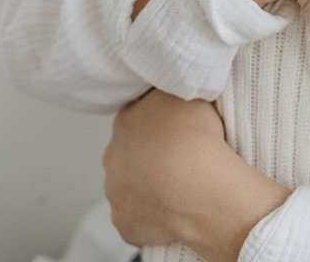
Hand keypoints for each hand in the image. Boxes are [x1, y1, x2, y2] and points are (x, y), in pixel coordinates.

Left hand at [103, 90, 288, 261]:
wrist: (197, 185)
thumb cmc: (196, 136)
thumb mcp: (188, 93)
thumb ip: (175, 90)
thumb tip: (174, 86)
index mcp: (125, 121)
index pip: (139, 118)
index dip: (160, 124)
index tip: (180, 132)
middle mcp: (112, 156)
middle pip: (131, 154)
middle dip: (150, 157)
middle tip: (182, 160)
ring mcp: (115, 193)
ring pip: (132, 188)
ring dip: (150, 187)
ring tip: (182, 189)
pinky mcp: (124, 224)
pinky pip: (138, 220)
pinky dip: (153, 218)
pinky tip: (174, 212)